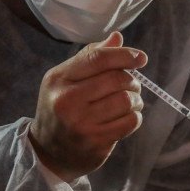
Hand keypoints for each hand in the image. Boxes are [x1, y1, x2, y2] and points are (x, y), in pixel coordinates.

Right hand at [30, 31, 147, 181]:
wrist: (48, 152)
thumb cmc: (61, 108)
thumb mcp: (66, 79)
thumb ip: (91, 57)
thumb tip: (117, 38)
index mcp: (59, 78)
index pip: (98, 59)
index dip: (124, 55)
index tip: (141, 58)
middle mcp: (67, 100)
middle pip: (116, 79)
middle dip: (131, 81)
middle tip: (132, 86)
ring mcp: (81, 124)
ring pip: (125, 100)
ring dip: (135, 100)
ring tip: (130, 102)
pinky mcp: (96, 142)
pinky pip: (129, 122)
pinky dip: (135, 117)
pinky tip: (128, 117)